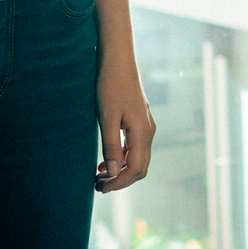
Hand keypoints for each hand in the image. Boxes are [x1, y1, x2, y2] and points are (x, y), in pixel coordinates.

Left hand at [95, 64, 155, 192]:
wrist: (118, 60)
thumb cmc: (110, 85)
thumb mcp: (107, 117)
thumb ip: (111, 146)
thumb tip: (114, 173)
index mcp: (142, 132)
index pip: (136, 169)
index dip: (120, 183)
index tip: (101, 188)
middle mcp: (148, 132)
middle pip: (139, 167)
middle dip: (121, 180)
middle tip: (98, 186)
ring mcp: (145, 126)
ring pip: (137, 159)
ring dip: (121, 170)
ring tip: (100, 176)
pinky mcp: (139, 121)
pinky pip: (134, 147)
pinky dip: (122, 158)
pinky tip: (106, 162)